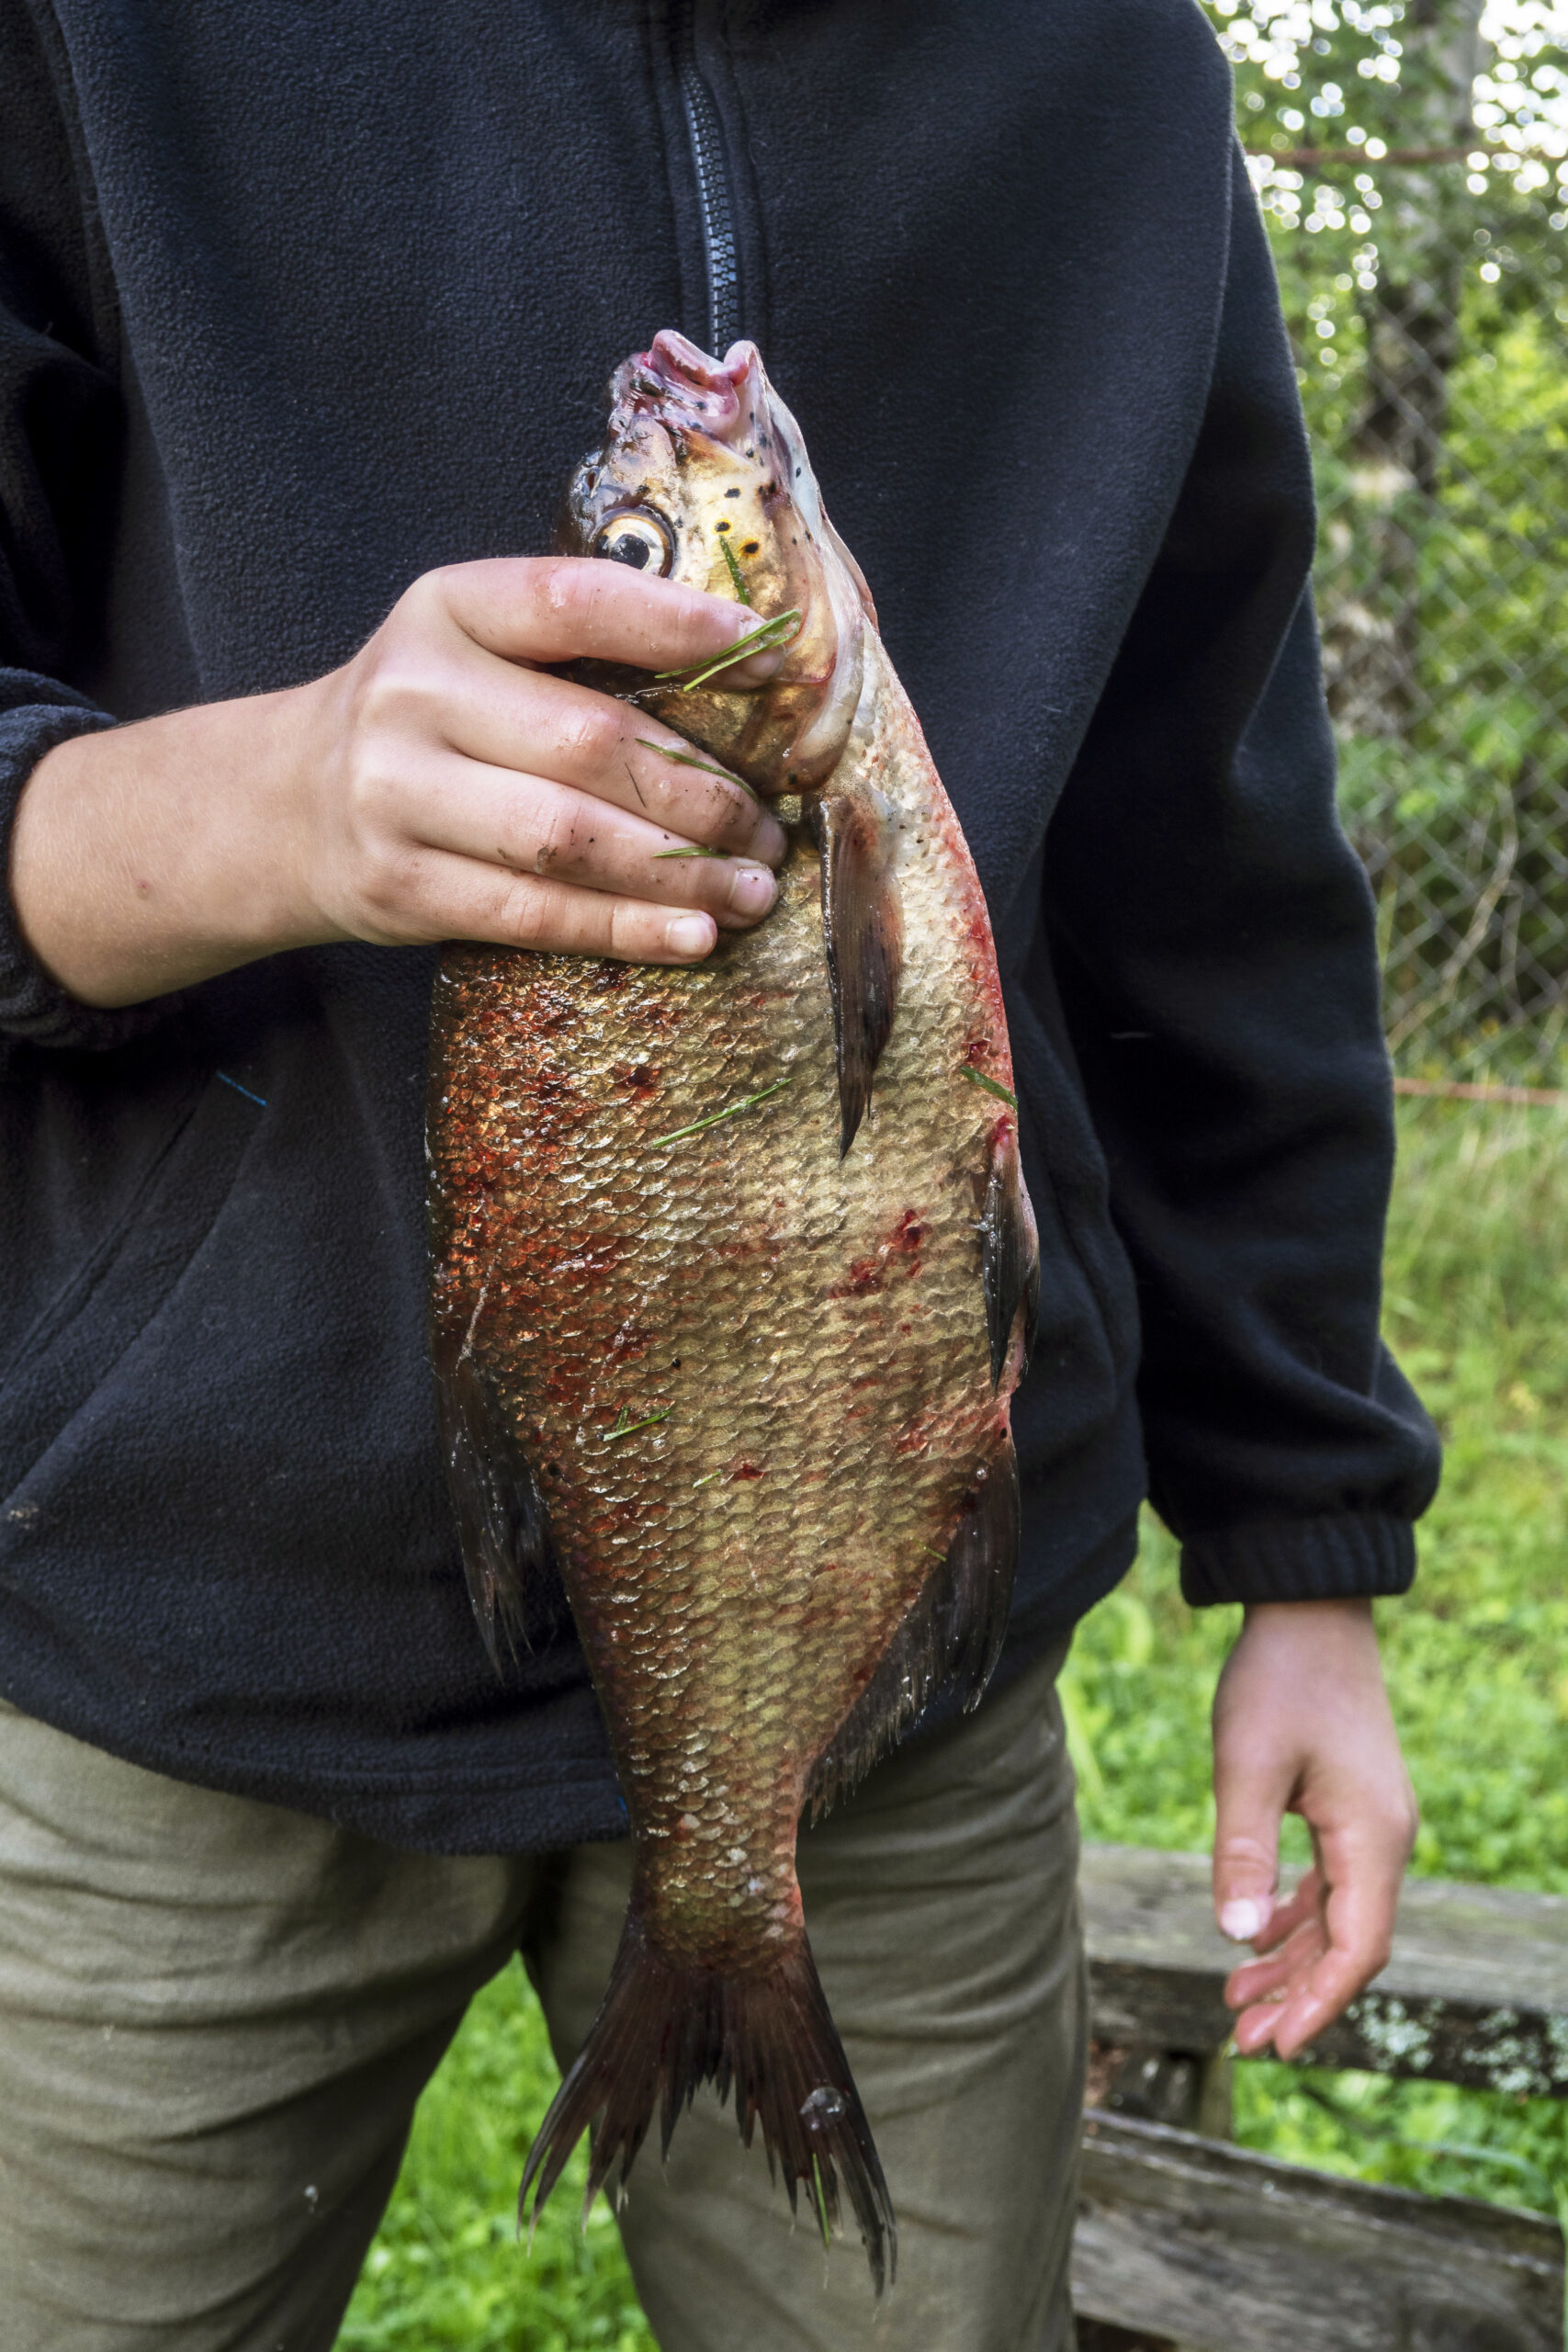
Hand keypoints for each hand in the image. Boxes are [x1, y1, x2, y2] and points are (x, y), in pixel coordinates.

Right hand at [12, 558, 786, 1006]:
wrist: (285, 804)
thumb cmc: (427, 721)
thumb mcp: (474, 649)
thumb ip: (576, 656)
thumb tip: (744, 686)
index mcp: (446, 608)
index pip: (572, 600)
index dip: (676, 623)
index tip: (772, 652)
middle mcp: (414, 694)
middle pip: (587, 744)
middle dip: (701, 794)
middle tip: (769, 828)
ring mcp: (398, 795)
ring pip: (567, 840)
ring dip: (679, 871)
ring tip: (753, 888)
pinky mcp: (402, 886)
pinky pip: (535, 914)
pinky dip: (626, 927)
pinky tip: (694, 934)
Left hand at [1210, 1598, 1416, 2059]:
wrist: (1308, 1610)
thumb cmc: (1278, 1680)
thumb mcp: (1246, 1765)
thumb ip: (1243, 1853)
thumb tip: (1237, 1938)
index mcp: (1372, 1837)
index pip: (1358, 1948)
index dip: (1319, 2002)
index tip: (1276, 2046)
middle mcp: (1386, 1839)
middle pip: (1349, 1943)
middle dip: (1299, 1995)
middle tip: (1242, 2039)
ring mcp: (1372, 1824)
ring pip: (1338, 1917)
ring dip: (1291, 1961)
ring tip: (1234, 2002)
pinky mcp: (1351, 1806)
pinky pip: (1330, 1883)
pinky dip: (1294, 1917)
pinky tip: (1254, 1939)